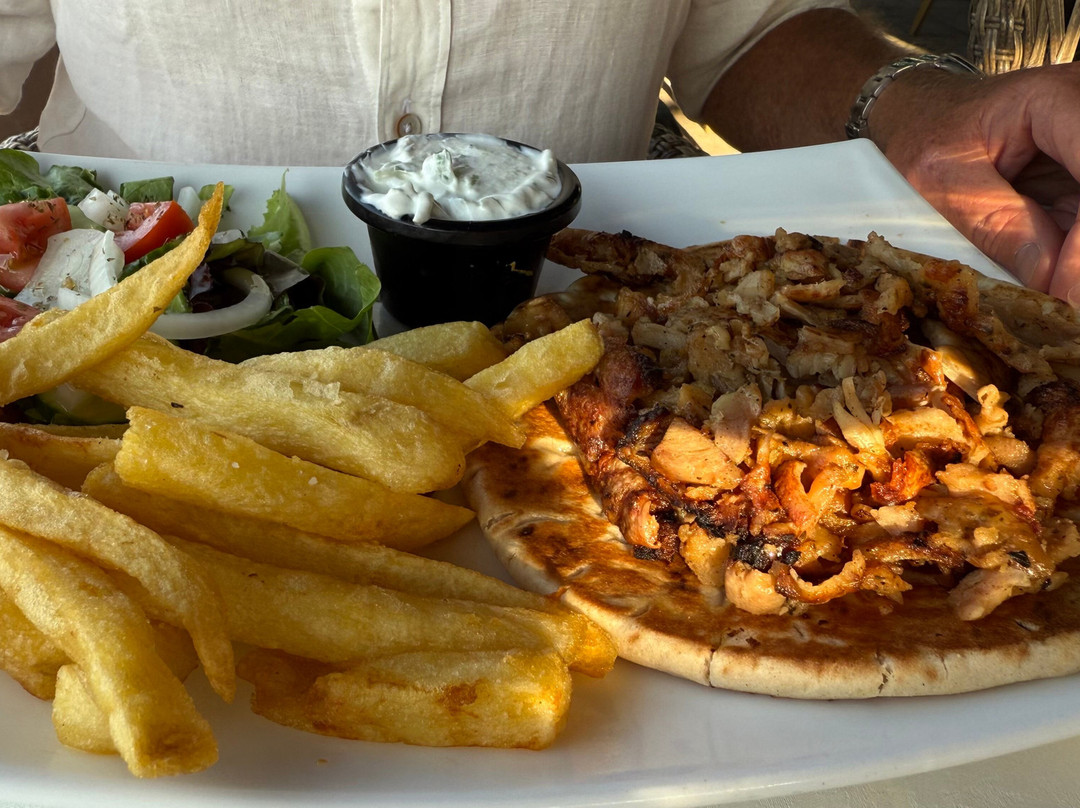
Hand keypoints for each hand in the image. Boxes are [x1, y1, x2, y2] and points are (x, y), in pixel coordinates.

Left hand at [871, 62, 1079, 302]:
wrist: (925, 118)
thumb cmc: (925, 137)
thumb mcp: (941, 180)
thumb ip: (994, 223)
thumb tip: (1048, 279)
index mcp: (1053, 99)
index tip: (1066, 291)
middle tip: (1064, 308)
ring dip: (1075, 263)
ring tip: (1057, 307)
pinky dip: (1071, 263)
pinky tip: (1057, 292)